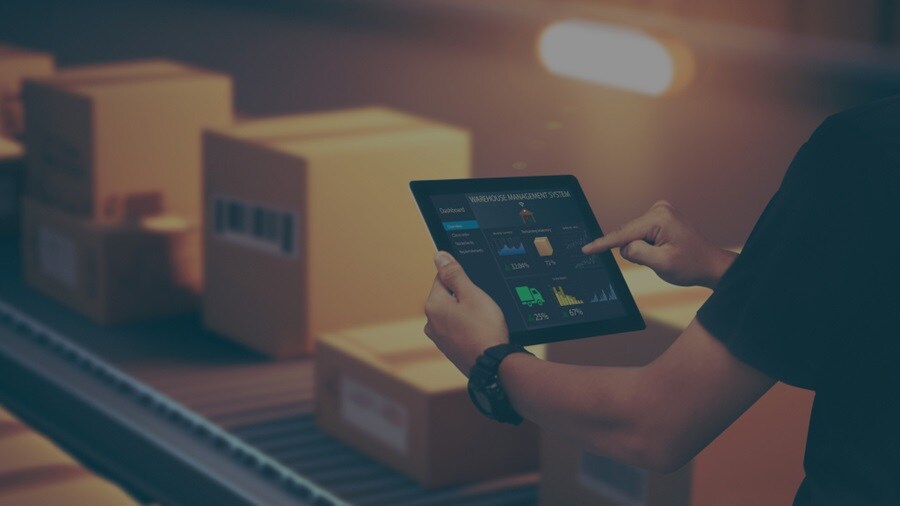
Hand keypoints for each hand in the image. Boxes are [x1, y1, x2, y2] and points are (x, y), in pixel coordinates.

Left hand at [424, 251, 508, 374]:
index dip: (462, 280)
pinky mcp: (449, 350)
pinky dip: (469, 329)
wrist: (494, 365)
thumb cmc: (485, 328)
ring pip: (454, 315)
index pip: (442, 278)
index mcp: (433, 305)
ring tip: (483, 322)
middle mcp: (431, 322)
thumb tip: (439, 255)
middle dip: (464, 298)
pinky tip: (481, 333)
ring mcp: (439, 338)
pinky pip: (458, 330)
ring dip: (467, 314)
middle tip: (482, 307)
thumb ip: (454, 273)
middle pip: (448, 297)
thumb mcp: (472, 294)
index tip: (475, 289)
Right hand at [582, 201, 735, 288]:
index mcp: (659, 218)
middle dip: (635, 251)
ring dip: (642, 250)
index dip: (603, 244)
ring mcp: (659, 212)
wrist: (710, 264)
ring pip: (633, 236)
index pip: (623, 234)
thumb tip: (623, 247)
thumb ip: (637, 253)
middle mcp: (658, 210)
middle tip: (658, 260)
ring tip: (664, 255)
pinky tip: (662, 250)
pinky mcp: (659, 218)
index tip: (586, 249)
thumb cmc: (691, 264)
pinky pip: (640, 235)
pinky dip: (645, 246)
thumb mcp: (661, 263)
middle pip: (628, 235)